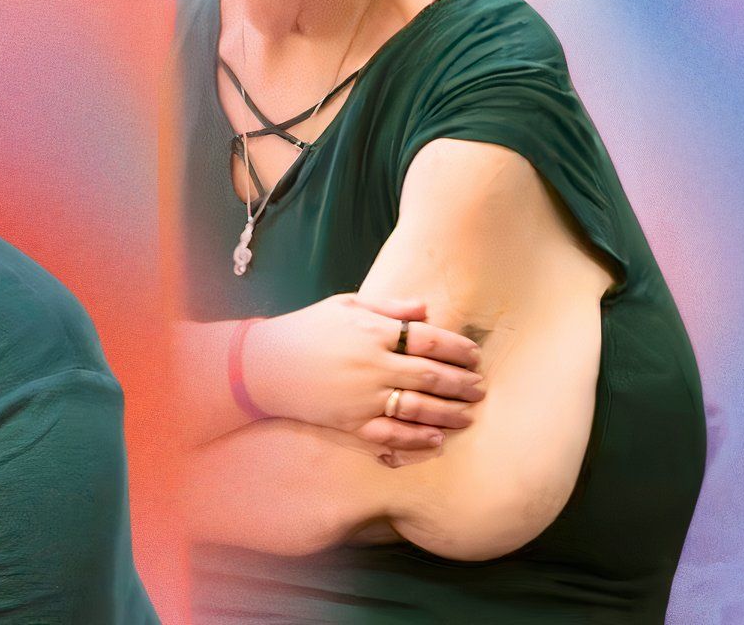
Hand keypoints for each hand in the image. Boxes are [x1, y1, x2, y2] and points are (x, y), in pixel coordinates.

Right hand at [243, 294, 483, 459]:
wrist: (264, 365)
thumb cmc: (306, 330)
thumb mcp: (344, 305)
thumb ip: (388, 307)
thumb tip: (426, 309)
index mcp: (373, 331)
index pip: (429, 340)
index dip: (458, 348)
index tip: (474, 355)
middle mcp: (372, 365)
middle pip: (431, 375)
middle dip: (461, 382)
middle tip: (479, 387)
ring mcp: (363, 397)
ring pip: (418, 408)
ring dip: (449, 412)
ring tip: (468, 414)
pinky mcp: (351, 422)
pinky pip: (392, 434)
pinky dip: (417, 438)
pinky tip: (436, 438)